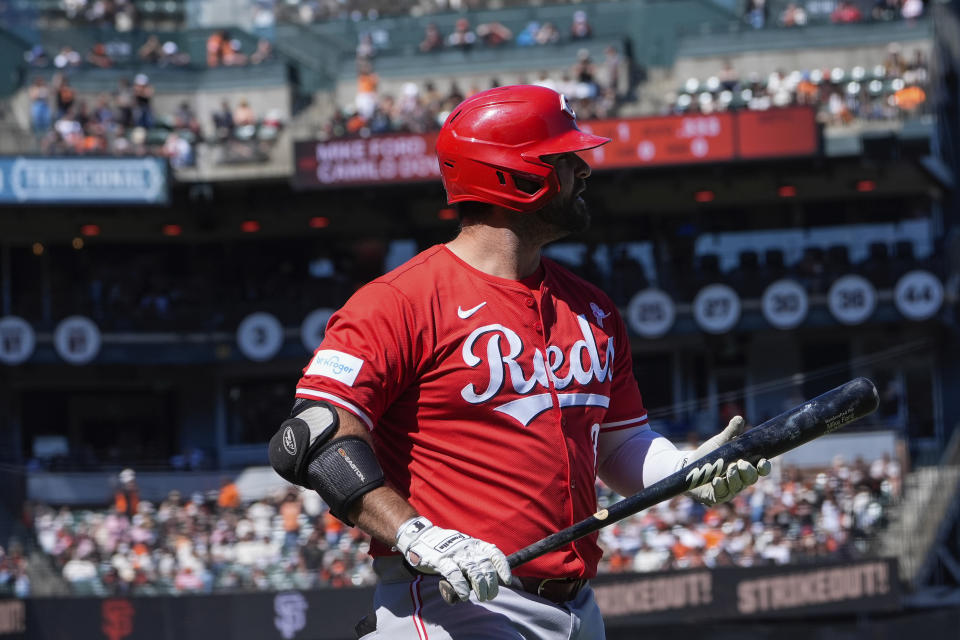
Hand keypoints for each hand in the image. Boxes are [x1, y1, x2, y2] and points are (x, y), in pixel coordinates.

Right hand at [395, 516, 511, 601]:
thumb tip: (488, 578)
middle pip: (486, 566)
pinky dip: (461, 586)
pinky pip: (454, 574)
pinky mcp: (440, 560)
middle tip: (490, 596)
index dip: (503, 567)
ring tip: (483, 598)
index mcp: (474, 544)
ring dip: (481, 587)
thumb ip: (475, 559)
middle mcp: (467, 548)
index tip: (507, 580)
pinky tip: (464, 596)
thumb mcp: (464, 547)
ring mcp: (454, 554)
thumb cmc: (445, 547)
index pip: (494, 553)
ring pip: (473, 571)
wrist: (420, 536)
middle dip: (492, 584)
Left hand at [686, 416, 771, 505]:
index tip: (763, 461)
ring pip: (737, 487)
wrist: (689, 465)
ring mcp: (729, 490)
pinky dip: (720, 487)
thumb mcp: (720, 442)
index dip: (764, 467)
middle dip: (748, 472)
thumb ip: (731, 432)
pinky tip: (717, 480)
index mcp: (746, 467)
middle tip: (740, 463)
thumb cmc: (710, 454)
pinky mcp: (716, 497)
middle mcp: (740, 480)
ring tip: (730, 469)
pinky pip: (722, 494)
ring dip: (734, 478)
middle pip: (751, 479)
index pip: (760, 470)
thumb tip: (739, 418)